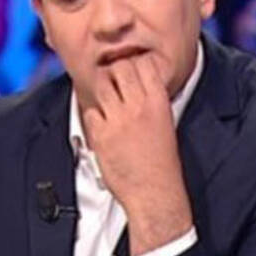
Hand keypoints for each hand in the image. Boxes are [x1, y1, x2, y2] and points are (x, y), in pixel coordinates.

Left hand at [83, 55, 191, 255]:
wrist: (155, 193)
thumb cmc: (162, 162)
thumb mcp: (164, 124)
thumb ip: (151, 102)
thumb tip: (139, 85)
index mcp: (158, 103)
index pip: (143, 63)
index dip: (134, 61)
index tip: (131, 67)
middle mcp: (138, 107)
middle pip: (120, 68)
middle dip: (115, 70)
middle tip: (115, 81)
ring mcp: (117, 120)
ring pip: (101, 85)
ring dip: (101, 89)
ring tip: (107, 101)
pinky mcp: (101, 135)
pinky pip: (90, 112)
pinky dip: (94, 115)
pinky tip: (102, 125)